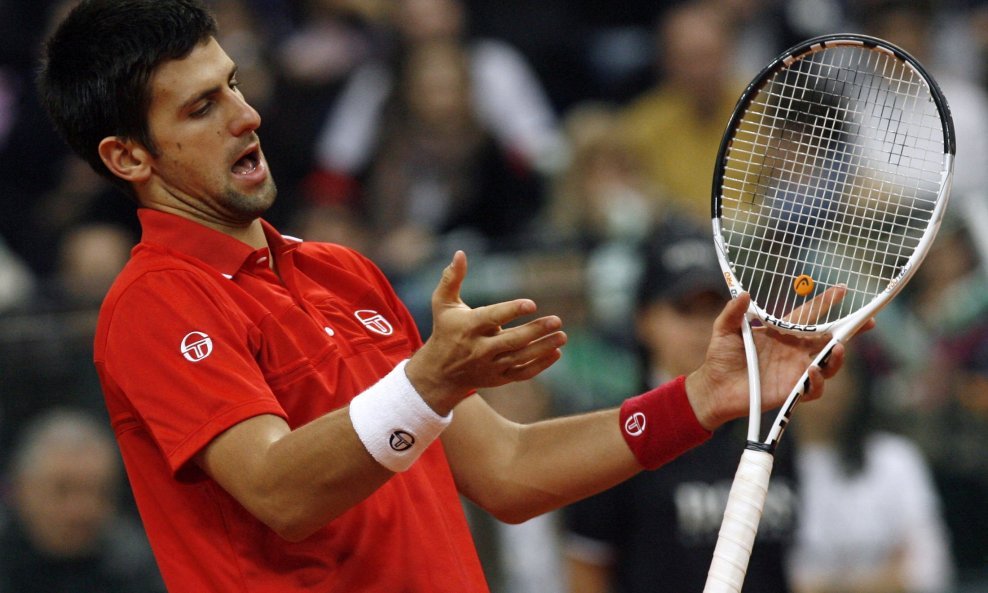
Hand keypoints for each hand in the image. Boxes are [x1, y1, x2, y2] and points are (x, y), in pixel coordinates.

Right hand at [405, 251, 567, 414]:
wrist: (440, 373)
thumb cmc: (445, 330)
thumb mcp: (442, 303)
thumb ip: (451, 278)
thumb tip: (460, 253)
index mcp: (468, 327)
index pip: (492, 318)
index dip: (511, 311)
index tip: (531, 304)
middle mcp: (480, 349)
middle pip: (511, 341)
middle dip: (535, 331)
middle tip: (557, 320)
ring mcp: (491, 366)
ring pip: (520, 357)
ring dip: (543, 347)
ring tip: (562, 335)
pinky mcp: (499, 378)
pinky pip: (523, 373)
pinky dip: (540, 365)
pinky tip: (557, 352)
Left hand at [685, 288, 872, 430]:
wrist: (714, 388)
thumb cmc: (721, 358)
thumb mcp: (725, 330)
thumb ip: (733, 312)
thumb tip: (743, 294)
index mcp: (782, 333)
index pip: (810, 315)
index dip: (826, 303)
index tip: (842, 290)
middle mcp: (795, 350)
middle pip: (830, 338)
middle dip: (851, 330)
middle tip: (868, 321)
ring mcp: (796, 370)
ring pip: (829, 364)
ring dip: (837, 357)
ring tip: (838, 347)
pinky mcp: (792, 390)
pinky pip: (814, 388)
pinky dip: (817, 381)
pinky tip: (810, 372)